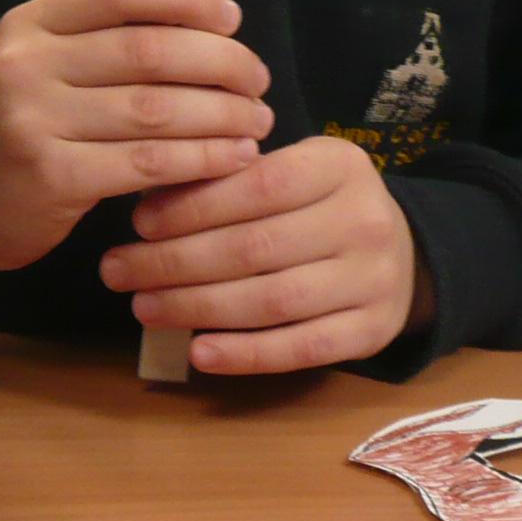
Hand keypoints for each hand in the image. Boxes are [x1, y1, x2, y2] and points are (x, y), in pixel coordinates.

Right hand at [0, 0, 271, 293]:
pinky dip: (202, 159)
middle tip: (257, 80)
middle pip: (148, 50)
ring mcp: (33, 120)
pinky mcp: (51, 177)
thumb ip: (109, 38)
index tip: (231, 18)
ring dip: (222, 114)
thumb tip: (215, 19)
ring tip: (257, 121)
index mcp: (30, 22)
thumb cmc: (30, 125)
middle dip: (220, 62)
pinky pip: (148, 163)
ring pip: (156, 110)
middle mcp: (25, 63)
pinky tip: (233, 158)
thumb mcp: (50, 65)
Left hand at [100, 135, 429, 372]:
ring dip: (197, 307)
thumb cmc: (319, 205)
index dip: (193, 206)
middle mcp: (364, 221)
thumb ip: (234, 180)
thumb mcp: (291, 171)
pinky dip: (246, 354)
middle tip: (118, 271)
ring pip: (272, 300)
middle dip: (175, 261)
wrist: (403, 251)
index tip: (138, 223)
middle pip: (256, 247)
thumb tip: (148, 206)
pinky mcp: (372, 332)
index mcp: (340, 166)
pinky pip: (301, 349)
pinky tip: (198, 352)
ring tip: (143, 308)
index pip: (258, 186)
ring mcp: (373, 280)